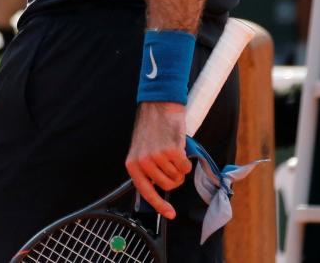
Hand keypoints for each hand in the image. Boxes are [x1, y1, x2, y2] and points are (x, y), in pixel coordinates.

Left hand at [124, 102, 190, 219]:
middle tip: (172, 163)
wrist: (158, 105)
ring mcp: (157, 157)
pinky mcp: (172, 151)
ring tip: (173, 151)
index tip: (170, 214)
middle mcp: (143, 162)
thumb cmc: (152, 128)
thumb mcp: (141, 150)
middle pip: (167, 186)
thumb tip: (157, 187)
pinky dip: (186, 160)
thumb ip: (146, 169)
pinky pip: (186, 167)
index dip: (159, 206)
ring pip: (177, 177)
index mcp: (133, 164)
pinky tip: (179, 147)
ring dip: (179, 167)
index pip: (146, 192)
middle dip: (174, 178)